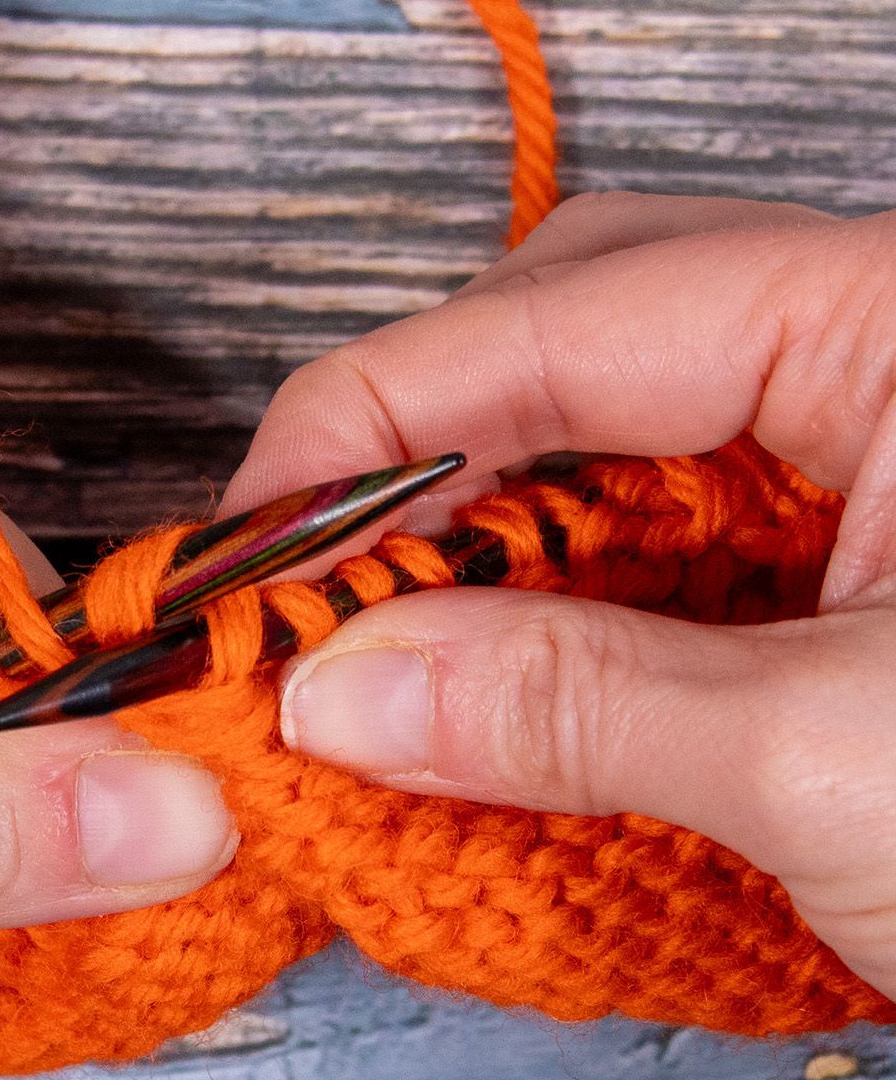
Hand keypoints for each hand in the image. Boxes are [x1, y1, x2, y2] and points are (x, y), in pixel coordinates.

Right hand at [224, 192, 895, 1001]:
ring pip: (591, 439)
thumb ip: (570, 707)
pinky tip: (489, 687)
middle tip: (319, 600)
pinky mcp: (831, 547)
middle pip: (563, 333)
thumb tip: (333, 694)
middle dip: (417, 463)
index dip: (368, 428)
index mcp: (894, 316)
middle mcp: (864, 345)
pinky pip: (641, 533)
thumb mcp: (843, 762)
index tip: (249, 552)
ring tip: (386, 662)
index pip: (559, 319)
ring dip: (471, 549)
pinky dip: (543, 609)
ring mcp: (847, 444)